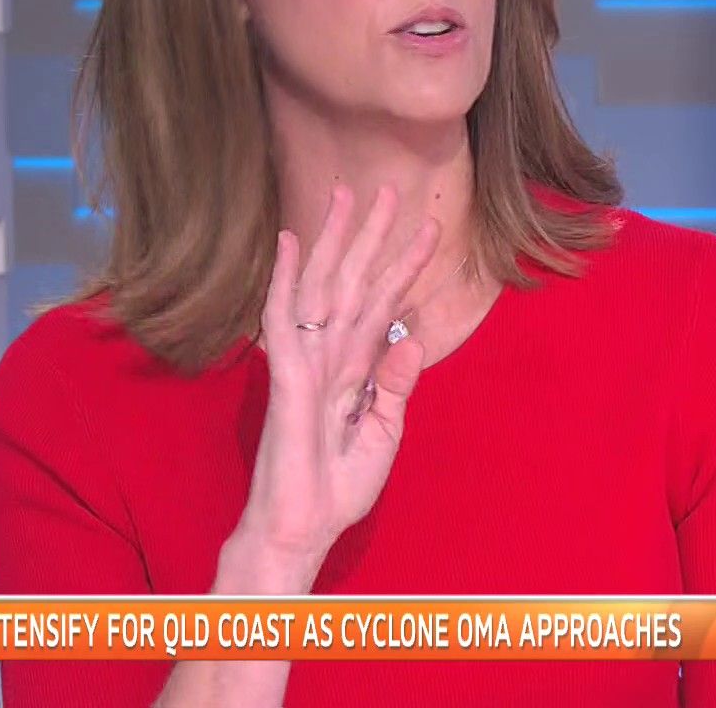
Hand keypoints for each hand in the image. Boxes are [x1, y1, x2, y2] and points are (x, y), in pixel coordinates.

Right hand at [233, 183, 440, 564]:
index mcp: (353, 369)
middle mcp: (329, 355)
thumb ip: (394, 387)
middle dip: (373, 236)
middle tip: (391, 189)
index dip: (404, 267)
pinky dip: (285, 279)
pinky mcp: (288, 377)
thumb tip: (414, 338)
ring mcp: (306, 361)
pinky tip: (290, 241)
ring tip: (348, 194)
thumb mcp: (383, 433)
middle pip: (353, 281)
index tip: (429, 230)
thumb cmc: (337, 487)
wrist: (304, 525)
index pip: (382, 305)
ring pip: (324, 287)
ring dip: (337, 240)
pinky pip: (285, 319)